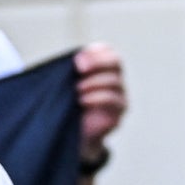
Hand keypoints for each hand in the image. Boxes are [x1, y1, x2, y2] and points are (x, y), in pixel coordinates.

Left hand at [73, 43, 125, 167]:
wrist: (73, 133)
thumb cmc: (67, 104)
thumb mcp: (65, 85)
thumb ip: (68, 71)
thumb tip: (68, 61)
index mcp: (101, 67)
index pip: (106, 50)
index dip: (94, 52)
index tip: (76, 61)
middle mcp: (114, 78)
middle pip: (115, 61)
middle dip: (96, 62)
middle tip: (79, 68)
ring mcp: (119, 94)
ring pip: (114, 80)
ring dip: (93, 82)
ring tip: (77, 89)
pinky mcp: (118, 111)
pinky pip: (113, 99)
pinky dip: (96, 97)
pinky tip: (82, 101)